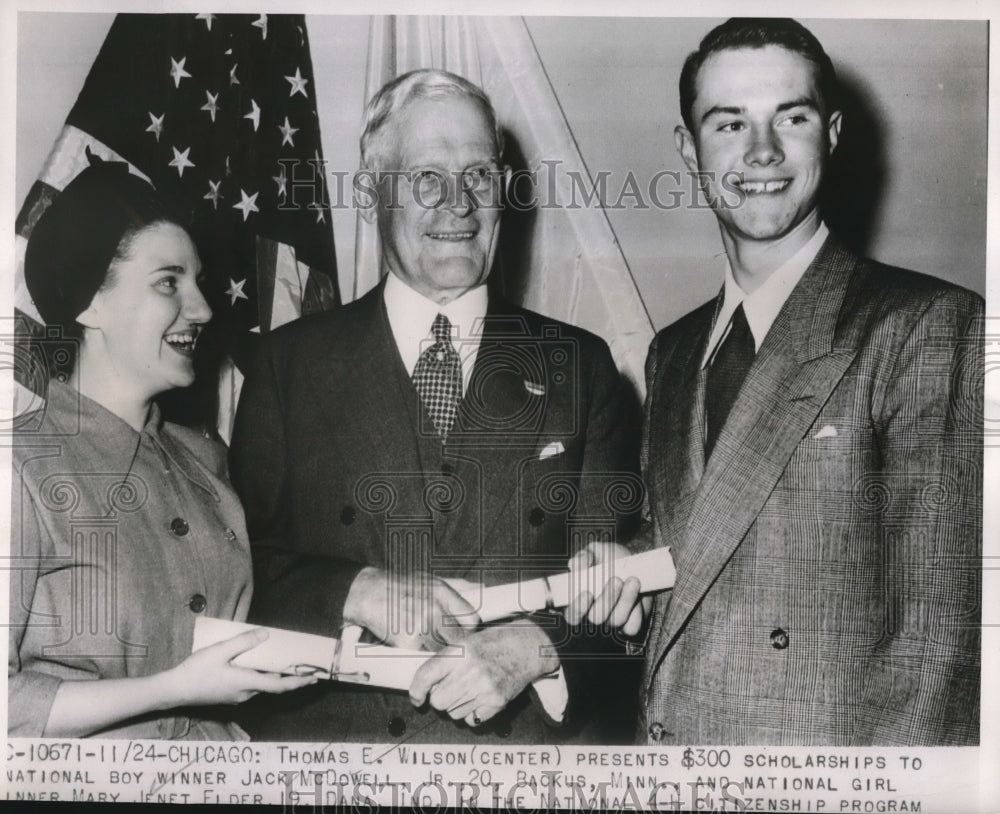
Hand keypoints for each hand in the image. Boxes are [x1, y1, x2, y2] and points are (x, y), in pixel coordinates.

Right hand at [160, 630, 317, 706]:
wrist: (173, 691)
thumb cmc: (196, 671)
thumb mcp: (220, 651)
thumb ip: (243, 642)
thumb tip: (266, 634)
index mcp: (246, 684)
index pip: (279, 686)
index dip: (298, 682)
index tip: (314, 678)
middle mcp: (245, 694)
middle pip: (272, 685)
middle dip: (288, 676)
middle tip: (302, 664)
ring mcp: (236, 697)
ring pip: (260, 685)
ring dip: (273, 675)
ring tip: (282, 659)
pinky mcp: (228, 696)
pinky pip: (250, 686)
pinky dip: (259, 676)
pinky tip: (256, 664)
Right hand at [343, 567, 479, 650]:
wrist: (368, 593)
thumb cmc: (400, 586)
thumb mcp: (430, 579)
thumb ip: (456, 586)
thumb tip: (481, 589)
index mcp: (442, 593)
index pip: (472, 619)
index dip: (470, 631)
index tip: (464, 635)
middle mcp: (435, 610)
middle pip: (460, 640)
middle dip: (456, 647)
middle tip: (450, 649)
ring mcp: (421, 628)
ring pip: (443, 652)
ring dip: (440, 657)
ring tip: (434, 654)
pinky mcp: (407, 643)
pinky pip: (423, 659)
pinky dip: (422, 660)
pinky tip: (417, 653)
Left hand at [408, 621, 558, 726]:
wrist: (526, 647)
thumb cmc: (494, 642)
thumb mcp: (466, 642)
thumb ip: (446, 660)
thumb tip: (424, 686)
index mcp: (460, 652)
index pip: (426, 676)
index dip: (416, 690)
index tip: (417, 698)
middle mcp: (470, 671)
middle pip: (438, 701)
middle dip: (440, 697)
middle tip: (451, 688)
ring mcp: (484, 689)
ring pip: (452, 714)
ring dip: (456, 706)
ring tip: (469, 690)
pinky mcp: (496, 702)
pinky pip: (471, 720)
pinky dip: (472, 713)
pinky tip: (479, 698)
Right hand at [564, 542, 649, 635]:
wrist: (637, 566)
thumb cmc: (611, 559)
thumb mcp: (596, 552)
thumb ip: (584, 557)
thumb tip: (574, 564)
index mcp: (579, 600)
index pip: (571, 614)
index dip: (577, 607)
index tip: (587, 592)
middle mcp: (593, 615)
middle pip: (596, 618)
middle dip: (606, 599)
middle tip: (616, 579)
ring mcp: (611, 622)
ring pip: (616, 621)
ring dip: (625, 600)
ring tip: (633, 580)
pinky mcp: (629, 625)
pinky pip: (632, 626)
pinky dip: (637, 611)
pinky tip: (639, 594)